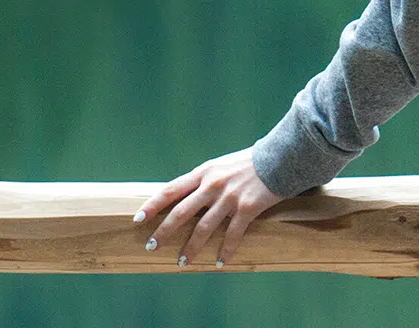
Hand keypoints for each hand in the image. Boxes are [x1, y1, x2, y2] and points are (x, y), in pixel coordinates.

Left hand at [134, 147, 284, 267]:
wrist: (280, 157)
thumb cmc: (250, 162)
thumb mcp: (221, 165)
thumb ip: (205, 180)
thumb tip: (186, 197)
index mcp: (203, 172)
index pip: (170, 190)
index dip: (152, 205)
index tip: (138, 219)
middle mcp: (212, 185)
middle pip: (180, 212)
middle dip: (163, 232)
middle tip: (151, 247)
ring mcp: (229, 197)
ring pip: (203, 228)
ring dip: (191, 247)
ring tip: (182, 262)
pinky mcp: (247, 208)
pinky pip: (232, 234)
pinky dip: (225, 250)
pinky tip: (220, 262)